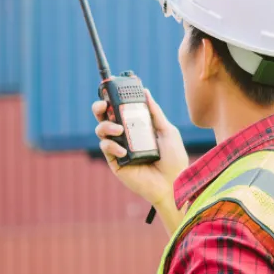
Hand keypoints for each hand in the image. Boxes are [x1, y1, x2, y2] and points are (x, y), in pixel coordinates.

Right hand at [92, 91, 188, 206]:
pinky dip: (111, 145)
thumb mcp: (167, 130)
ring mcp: (119, 148)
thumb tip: (145, 92)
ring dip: (106, 125)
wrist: (172, 184)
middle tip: (103, 105)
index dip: (113, 99)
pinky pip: (105, 147)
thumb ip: (155, 112)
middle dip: (99, 108)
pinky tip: (123, 151)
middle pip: (105, 117)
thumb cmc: (173, 159)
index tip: (111, 89)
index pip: (121, 109)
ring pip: (101, 130)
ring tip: (118, 129)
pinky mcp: (115, 161)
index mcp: (137, 126)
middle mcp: (125, 135)